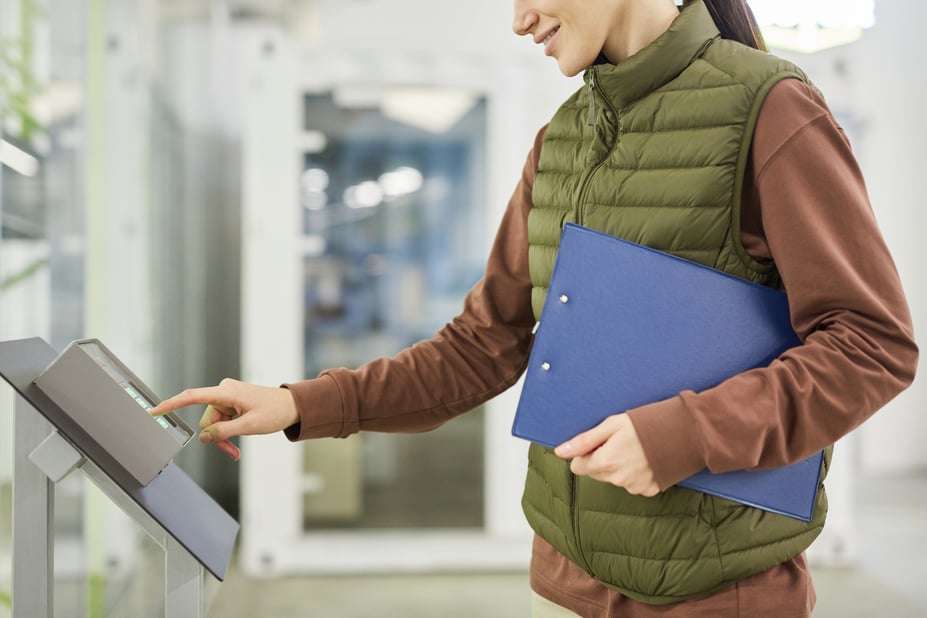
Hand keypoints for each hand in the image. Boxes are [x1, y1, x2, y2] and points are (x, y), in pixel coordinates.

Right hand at [149, 378, 298, 460]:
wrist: (292, 406)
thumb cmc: (276, 411)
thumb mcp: (250, 426)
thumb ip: (224, 432)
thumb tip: (204, 437)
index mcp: (227, 392)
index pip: (192, 397)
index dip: (171, 404)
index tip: (154, 411)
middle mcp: (224, 391)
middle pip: (206, 420)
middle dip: (216, 438)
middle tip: (232, 452)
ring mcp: (227, 397)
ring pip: (213, 425)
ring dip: (223, 438)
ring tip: (237, 449)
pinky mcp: (231, 403)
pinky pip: (221, 422)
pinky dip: (227, 433)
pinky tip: (236, 442)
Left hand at [554, 413, 658, 496]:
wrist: (686, 432)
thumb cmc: (648, 423)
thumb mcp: (612, 425)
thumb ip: (584, 441)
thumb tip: (560, 452)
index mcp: (606, 462)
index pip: (578, 467)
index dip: (585, 453)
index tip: (599, 442)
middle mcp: (619, 479)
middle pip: (596, 472)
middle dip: (601, 459)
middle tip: (619, 442)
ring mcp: (635, 487)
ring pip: (614, 478)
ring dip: (618, 466)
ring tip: (635, 448)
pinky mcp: (650, 490)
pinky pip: (632, 484)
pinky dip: (635, 473)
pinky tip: (646, 459)